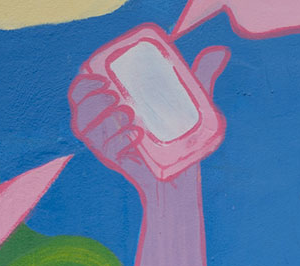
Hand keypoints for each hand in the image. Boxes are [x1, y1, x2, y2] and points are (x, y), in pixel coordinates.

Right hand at [69, 46, 230, 192]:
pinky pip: (107, 151)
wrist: (181, 179)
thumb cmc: (180, 138)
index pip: (83, 90)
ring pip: (85, 129)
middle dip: (90, 97)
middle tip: (114, 94)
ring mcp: (108, 146)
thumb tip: (220, 51)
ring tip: (129, 112)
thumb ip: (200, 76)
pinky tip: (136, 133)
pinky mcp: (118, 163)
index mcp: (111, 107)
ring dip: (103, 116)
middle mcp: (104, 127)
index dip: (83, 80)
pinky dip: (118, 140)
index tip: (99, 74)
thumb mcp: (190, 103)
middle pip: (79, 108)